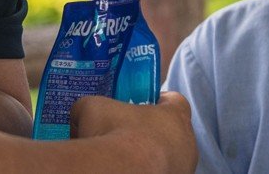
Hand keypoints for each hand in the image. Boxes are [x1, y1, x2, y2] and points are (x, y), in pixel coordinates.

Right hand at [70, 93, 195, 172]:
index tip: (142, 105)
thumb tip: (80, 120)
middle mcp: (187, 142)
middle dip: (152, 133)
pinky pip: (164, 173)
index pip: (175, 101)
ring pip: (170, 158)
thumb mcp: (92, 108)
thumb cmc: (115, 134)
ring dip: (152, 157)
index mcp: (176, 115)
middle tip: (127, 137)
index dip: (159, 102)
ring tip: (126, 160)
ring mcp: (184, 168)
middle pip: (172, 132)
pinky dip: (150, 172)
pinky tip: (129, 172)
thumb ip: (92, 107)